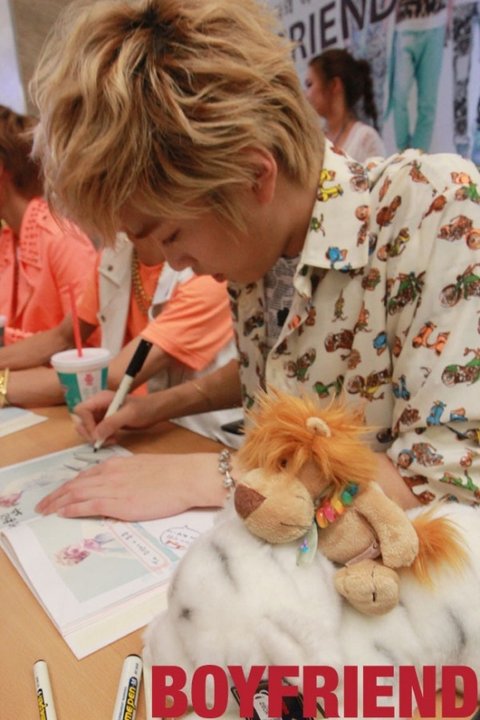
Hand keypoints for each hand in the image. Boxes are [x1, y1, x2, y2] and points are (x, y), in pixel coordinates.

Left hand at [34, 452, 225, 520]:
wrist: (186, 477)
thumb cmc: (173, 474)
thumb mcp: (144, 468)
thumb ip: (128, 475)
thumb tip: (121, 486)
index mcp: (116, 465)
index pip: (85, 475)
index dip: (68, 485)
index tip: (58, 493)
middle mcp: (110, 474)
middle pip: (74, 484)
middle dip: (55, 495)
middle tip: (41, 505)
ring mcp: (112, 488)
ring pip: (76, 494)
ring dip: (57, 503)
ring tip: (44, 511)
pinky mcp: (118, 503)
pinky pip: (88, 505)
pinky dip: (72, 509)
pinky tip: (61, 513)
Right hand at [73, 390, 162, 445]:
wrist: (155, 411)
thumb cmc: (144, 408)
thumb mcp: (130, 414)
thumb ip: (112, 422)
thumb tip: (96, 434)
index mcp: (101, 398)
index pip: (81, 410)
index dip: (86, 423)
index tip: (97, 434)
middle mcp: (98, 405)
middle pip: (81, 420)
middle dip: (89, 433)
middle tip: (102, 441)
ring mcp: (101, 414)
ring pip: (87, 428)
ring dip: (96, 437)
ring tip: (110, 440)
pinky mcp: (106, 422)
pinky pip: (96, 432)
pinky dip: (101, 438)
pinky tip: (113, 439)